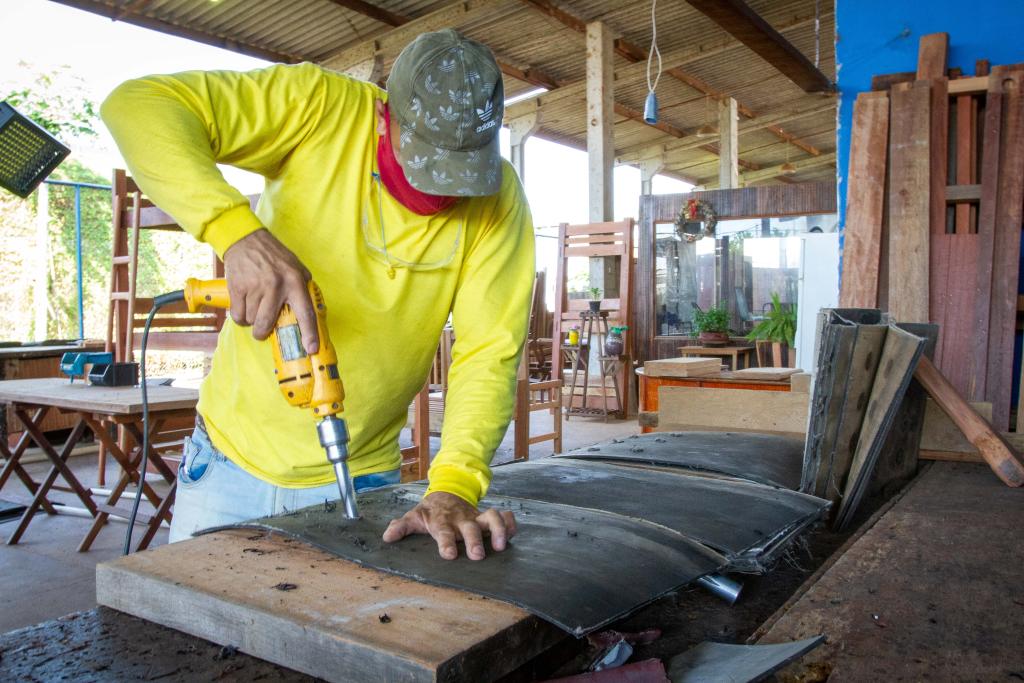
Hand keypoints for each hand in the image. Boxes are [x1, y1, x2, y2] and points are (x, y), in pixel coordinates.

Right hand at [222, 229, 318, 353]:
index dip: (309, 334)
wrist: (246, 239)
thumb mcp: (296, 267)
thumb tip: (309, 314)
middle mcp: (276, 286)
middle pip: (267, 323)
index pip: (305, 313)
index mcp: (295, 282)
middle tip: (263, 331)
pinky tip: (244, 306)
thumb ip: (303, 288)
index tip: (311, 349)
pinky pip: (237, 315)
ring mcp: (255, 287)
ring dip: (251, 320)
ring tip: (254, 305)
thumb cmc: (274, 256)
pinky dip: (240, 316)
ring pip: (251, 320)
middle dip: (263, 332)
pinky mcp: (237, 288)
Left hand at [382, 492, 516, 560]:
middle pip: (470, 527)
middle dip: (474, 540)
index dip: (445, 543)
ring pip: (492, 518)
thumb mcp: (413, 517)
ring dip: (498, 530)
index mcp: (441, 521)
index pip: (443, 532)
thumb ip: (401, 527)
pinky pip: (504, 516)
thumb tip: (387, 537)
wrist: (446, 493)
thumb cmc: (429, 512)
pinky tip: (513, 533)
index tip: (448, 555)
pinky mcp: (488, 517)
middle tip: (477, 555)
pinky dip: (511, 523)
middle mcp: (461, 519)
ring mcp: (476, 517)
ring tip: (502, 546)